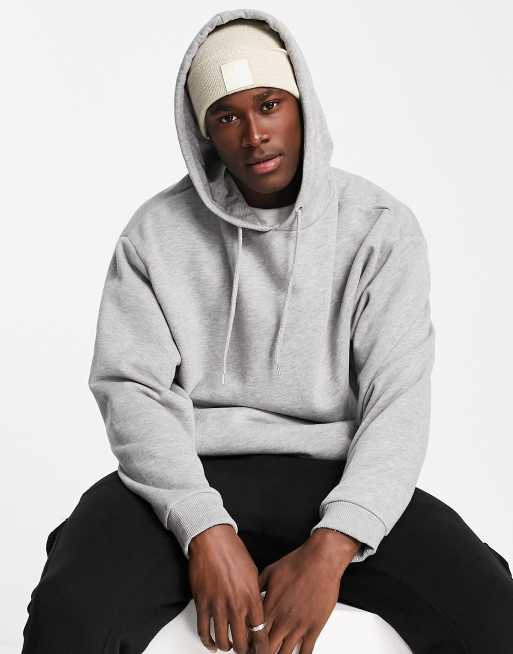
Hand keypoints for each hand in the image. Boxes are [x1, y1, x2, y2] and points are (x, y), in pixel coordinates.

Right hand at [188, 524, 270, 653]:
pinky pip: (204, 631)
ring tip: (228, 645)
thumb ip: (255, 595)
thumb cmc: (233, 552)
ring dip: (226, 647)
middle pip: (241, 642)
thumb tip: (257, 611)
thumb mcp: (253, 573)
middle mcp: (235, 605)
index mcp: (251, 597)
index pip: (260, 633)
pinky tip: (212, 642)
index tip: (260, 651)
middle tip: (244, 649)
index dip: (261, 647)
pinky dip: (208, 641)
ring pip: (223, 641)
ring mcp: (217, 606)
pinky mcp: (202, 603)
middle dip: (243, 650)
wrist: (212, 540)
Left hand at [256, 530, 359, 653]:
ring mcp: (298, 625)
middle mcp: (282, 619)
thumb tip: (250, 595)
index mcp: (269, 606)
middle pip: (266, 648)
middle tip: (261, 652)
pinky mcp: (314, 627)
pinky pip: (306, 651)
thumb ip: (258, 586)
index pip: (253, 633)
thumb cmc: (297, 563)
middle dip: (262, 653)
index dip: (249, 643)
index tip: (248, 646)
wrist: (320, 560)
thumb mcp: (270, 571)